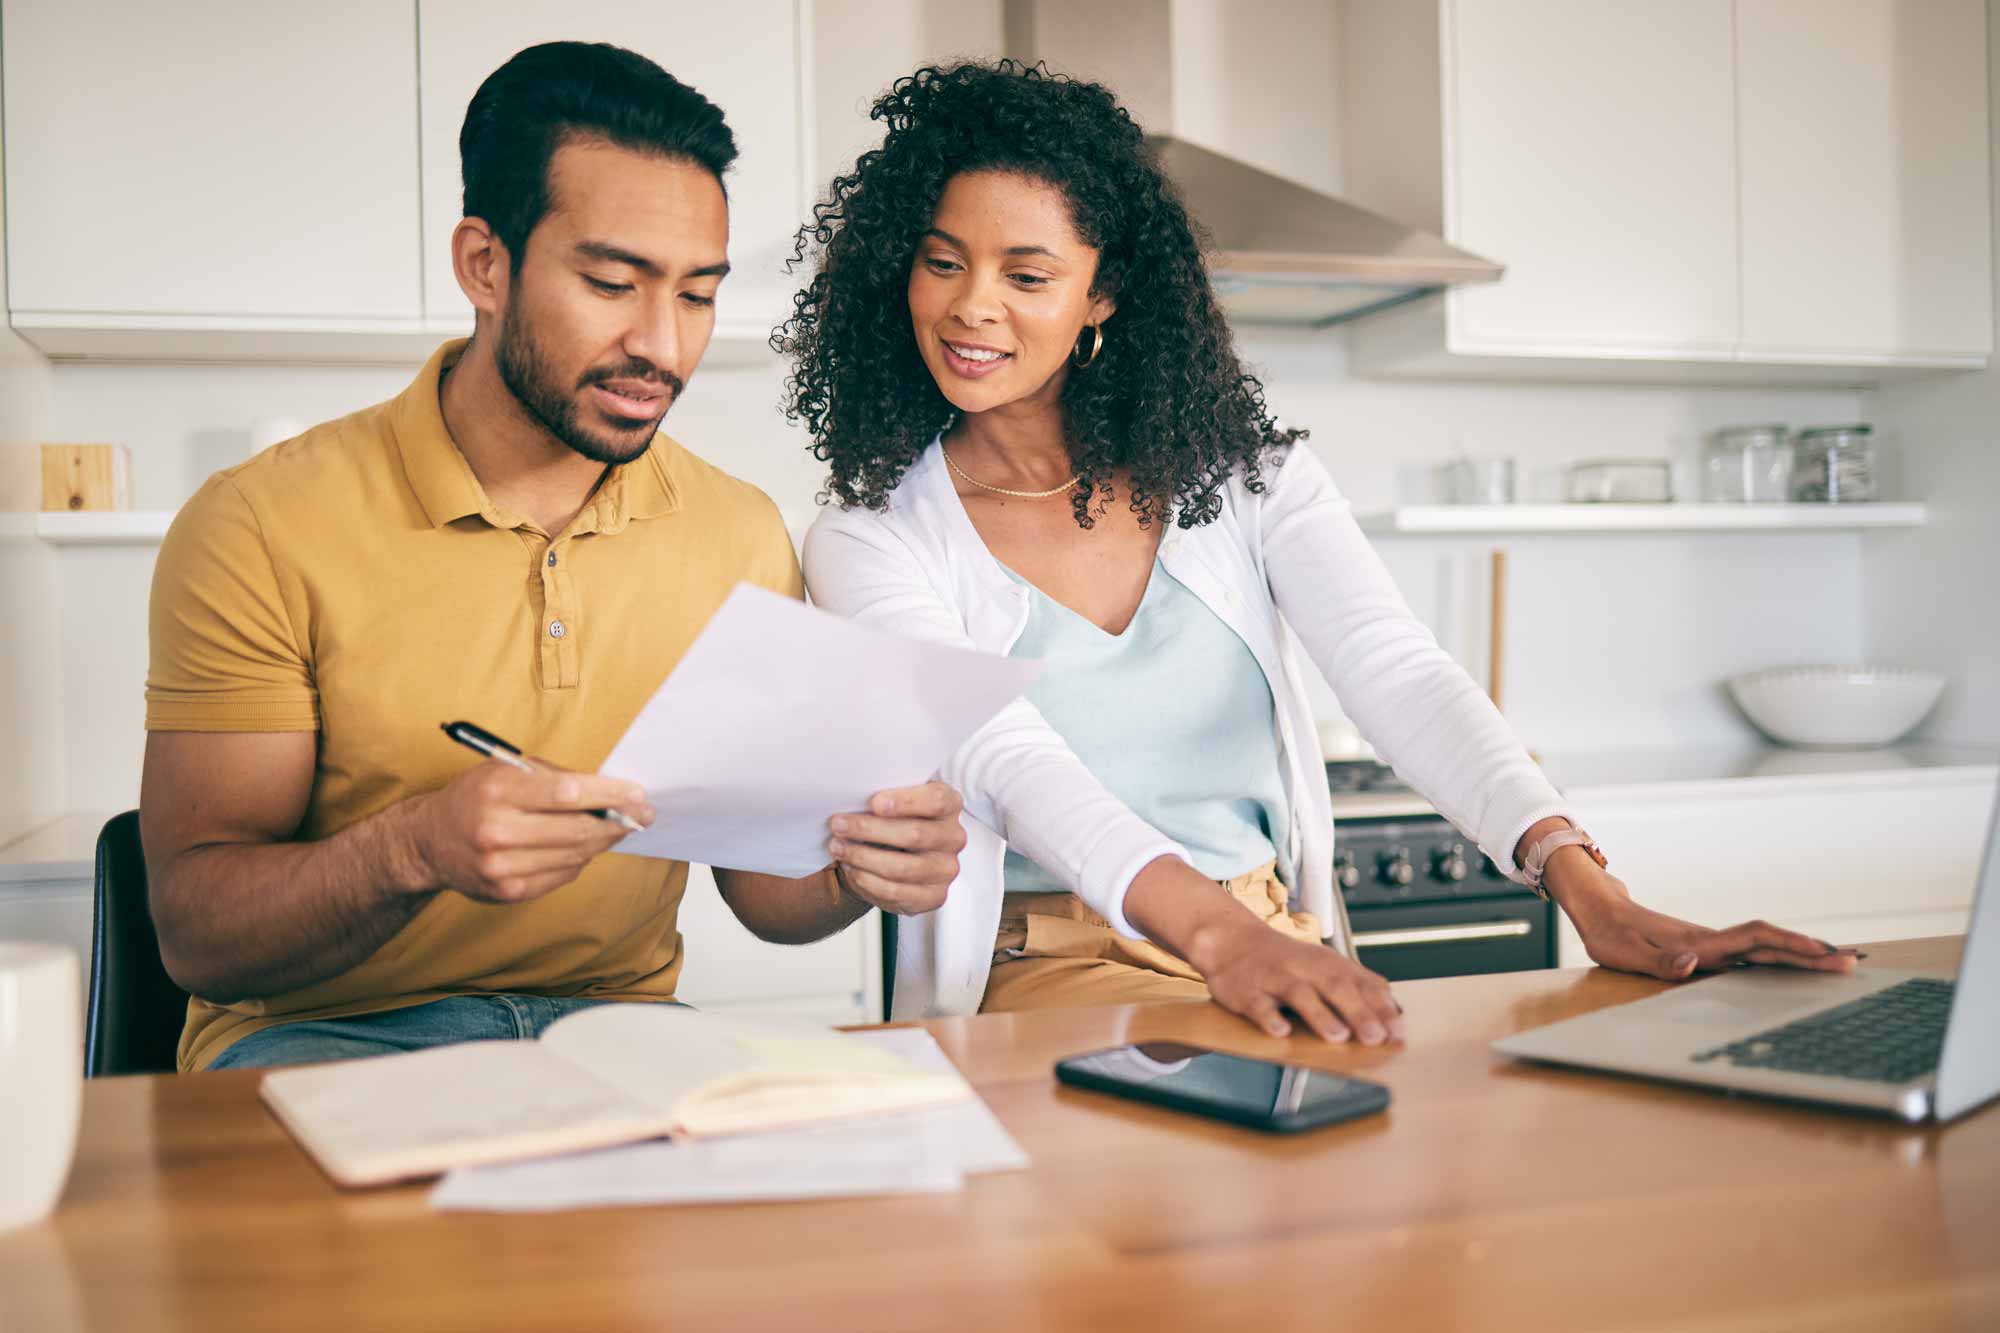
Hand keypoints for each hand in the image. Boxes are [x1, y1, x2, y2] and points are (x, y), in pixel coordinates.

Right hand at [407, 760, 652, 903]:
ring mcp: (501, 867)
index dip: (610, 794)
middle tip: (643, 814)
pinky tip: (584, 847)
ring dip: (603, 841)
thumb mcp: (506, 769)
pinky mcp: (507, 892)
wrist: (430, 841)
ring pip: (574, 856)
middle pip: (577, 830)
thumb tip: (611, 791)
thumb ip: (554, 777)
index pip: (568, 793)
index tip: (638, 794)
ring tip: (618, 827)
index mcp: (498, 791)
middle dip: (618, 822)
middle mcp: (497, 830)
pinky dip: (579, 860)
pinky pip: (562, 876)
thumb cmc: (476, 797)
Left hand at [825, 781, 965, 915]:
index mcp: (950, 805)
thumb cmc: (891, 819)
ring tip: (837, 847)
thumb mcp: (892, 799)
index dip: (906, 801)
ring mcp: (946, 869)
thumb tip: (852, 795)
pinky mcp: (934, 897)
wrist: (891, 854)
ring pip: (902, 867)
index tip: (874, 802)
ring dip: (862, 857)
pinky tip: (851, 868)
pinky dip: (867, 880)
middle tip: (838, 824)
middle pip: (915, 834)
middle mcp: (954, 837)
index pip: (937, 800)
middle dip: (870, 829)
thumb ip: (884, 794)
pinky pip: (896, 892)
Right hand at [1198, 919, 1405, 1044]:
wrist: (1232, 940)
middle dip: (1358, 1012)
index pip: (1361, 984)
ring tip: (1337, 1036)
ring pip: (1299, 993)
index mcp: (1328, 964)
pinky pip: (1258, 1004)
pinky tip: (1280, 1032)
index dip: (1381, 1009)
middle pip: (1335, 987)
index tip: (1397, 1034)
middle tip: (1375, 1038)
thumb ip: (1359, 985)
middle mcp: (1304, 968)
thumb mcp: (1325, 965)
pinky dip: (1269, 1018)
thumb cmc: (1286, 960)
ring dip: (1319, 1015)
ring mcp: (1275, 978)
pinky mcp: (1246, 991)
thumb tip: (1397, 1010)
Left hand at [1550, 855, 1857, 980]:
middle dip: (1810, 953)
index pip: (1754, 940)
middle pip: (1770, 944)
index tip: (1822, 952)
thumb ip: (1660, 961)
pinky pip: (1751, 953)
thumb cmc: (1609, 934)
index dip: (1788, 944)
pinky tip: (1793, 966)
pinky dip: (1779, 958)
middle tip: (1851, 961)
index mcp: (1700, 942)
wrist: (1599, 909)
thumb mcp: (1625, 953)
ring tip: (1837, 961)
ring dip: (1800, 954)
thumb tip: (1694, 963)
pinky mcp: (1707, 949)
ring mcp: (1712, 944)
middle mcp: (1712, 941)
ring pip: (1765, 947)